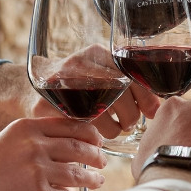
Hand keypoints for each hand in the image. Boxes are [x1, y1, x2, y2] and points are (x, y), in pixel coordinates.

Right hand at [0, 116, 106, 190]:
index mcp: (27, 127)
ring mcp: (37, 170)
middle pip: (79, 146)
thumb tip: (70, 138)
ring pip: (78, 173)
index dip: (91, 133)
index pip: (71, 125)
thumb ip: (35, 136)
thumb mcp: (9, 140)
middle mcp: (34, 145)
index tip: (98, 140)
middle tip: (103, 161)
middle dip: (96, 155)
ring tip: (98, 180)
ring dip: (93, 178)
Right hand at [29, 43, 159, 138]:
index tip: (151, 111)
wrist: (31, 87)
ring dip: (113, 129)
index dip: (146, 97)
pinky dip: (94, 136)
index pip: (131, 74)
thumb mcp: (101, 73)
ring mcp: (62, 84)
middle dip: (130, 116)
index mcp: (97, 53)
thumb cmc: (77, 84)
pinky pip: (83, 128)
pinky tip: (93, 133)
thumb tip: (158, 108)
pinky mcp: (49, 105)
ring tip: (111, 129)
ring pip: (103, 116)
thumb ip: (129, 85)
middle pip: (120, 95)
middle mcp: (80, 64)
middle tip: (128, 123)